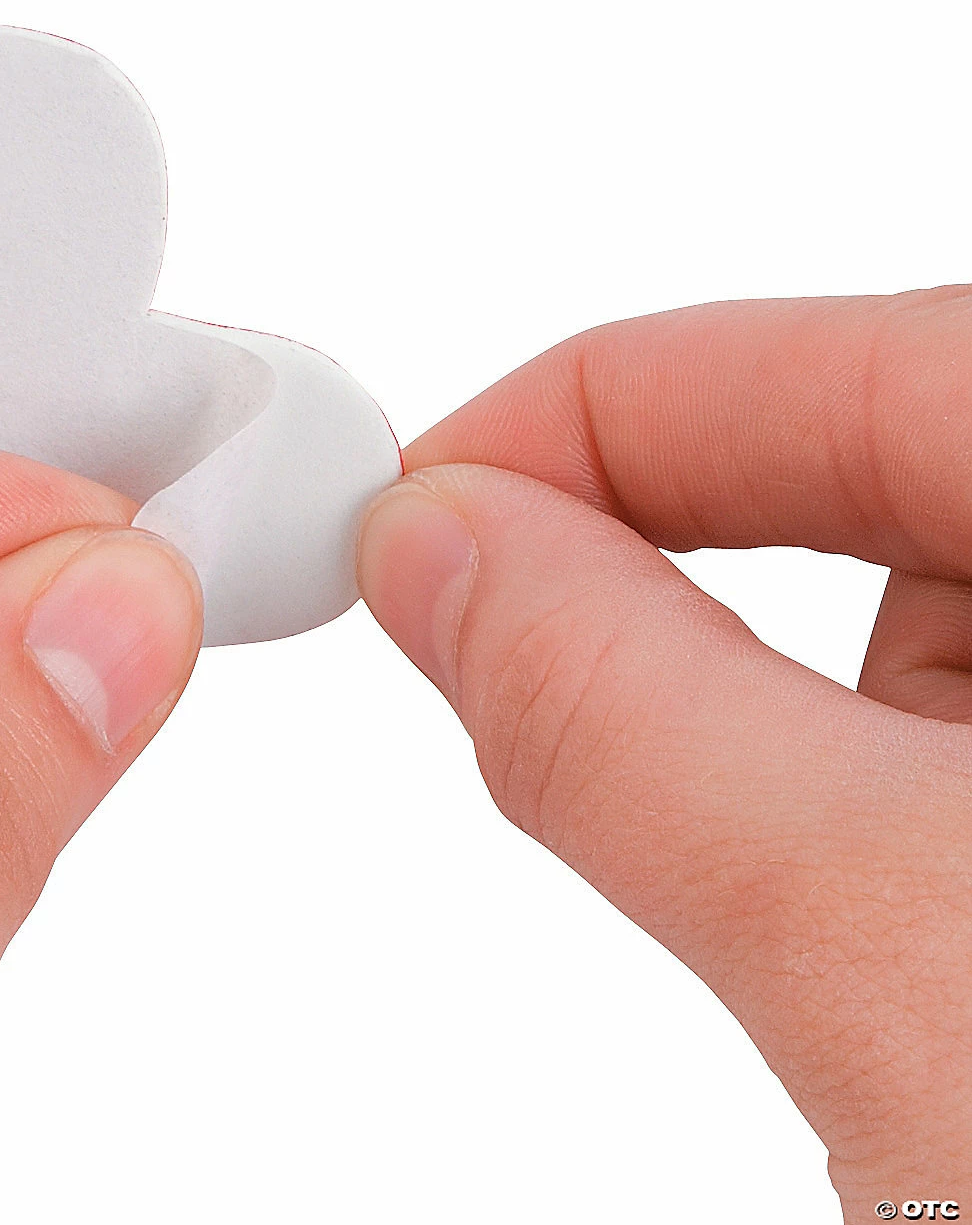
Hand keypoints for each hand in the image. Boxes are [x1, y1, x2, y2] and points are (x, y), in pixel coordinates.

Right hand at [358, 287, 971, 1213]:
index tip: (407, 518)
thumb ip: (618, 716)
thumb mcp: (900, 961)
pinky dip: (833, 784)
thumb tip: (437, 555)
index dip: (565, 426)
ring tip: (774, 867)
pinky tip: (861, 899)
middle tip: (482, 641)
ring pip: (902, 607)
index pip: (810, 363)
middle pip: (858, 451)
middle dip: (638, 552)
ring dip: (756, 706)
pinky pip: (947, 719)